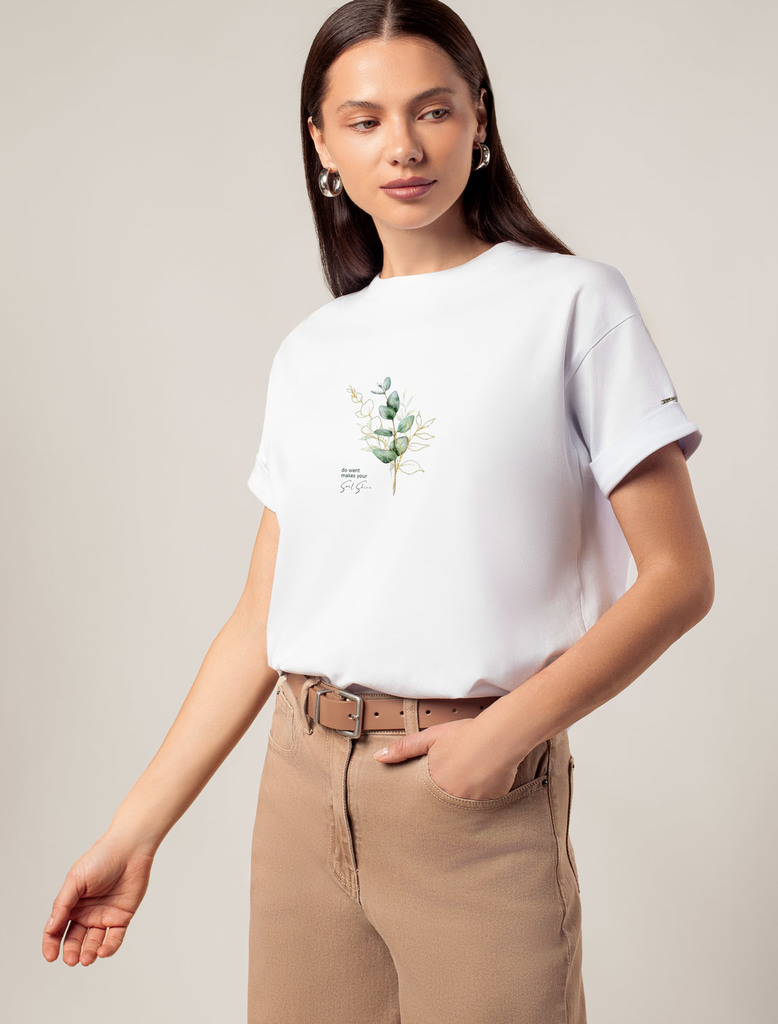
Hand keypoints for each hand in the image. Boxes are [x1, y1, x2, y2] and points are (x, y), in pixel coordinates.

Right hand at [42, 833, 154, 965]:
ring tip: (87, 958)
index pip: (56, 929)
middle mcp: (86, 912)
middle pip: (74, 940)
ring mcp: (104, 916)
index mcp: (72, 903)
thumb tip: (51, 928)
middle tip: (72, 960)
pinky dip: (109, 948)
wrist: (130, 849)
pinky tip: (103, 951)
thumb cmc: (101, 858)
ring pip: (94, 943)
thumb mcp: (76, 880)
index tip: (50, 956)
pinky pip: (114, 938)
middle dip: (71, 952)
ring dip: (89, 953)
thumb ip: (63, 904)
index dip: (51, 944)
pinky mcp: (122, 917)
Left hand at [374, 717, 524, 800]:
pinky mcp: (493, 802)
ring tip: (473, 774)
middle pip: (445, 802)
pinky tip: (486, 776)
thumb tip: (379, 757)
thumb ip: (404, 749)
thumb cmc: (464, 735)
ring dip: (466, 792)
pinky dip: (484, 792)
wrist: (499, 736)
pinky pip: (484, 801)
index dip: (431, 789)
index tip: (433, 787)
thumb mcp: (430, 737)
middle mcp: (453, 799)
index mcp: (435, 785)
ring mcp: (474, 803)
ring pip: (465, 803)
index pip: (426, 798)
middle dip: (449, 792)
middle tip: (456, 777)